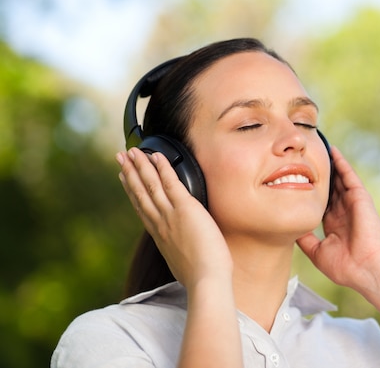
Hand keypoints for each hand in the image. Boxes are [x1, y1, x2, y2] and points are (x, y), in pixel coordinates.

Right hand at [116, 148, 232, 287]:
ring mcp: (170, 215)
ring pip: (151, 185)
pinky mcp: (185, 208)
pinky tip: (156, 155)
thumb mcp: (183, 264)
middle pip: (140, 193)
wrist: (205, 281)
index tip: (124, 178)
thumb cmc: (201, 277)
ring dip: (140, 166)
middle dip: (130, 173)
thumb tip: (184, 255)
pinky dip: (163, 168)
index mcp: (160, 236)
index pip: (142, 208)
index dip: (132, 191)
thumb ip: (180, 253)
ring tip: (131, 151)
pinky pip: (170, 183)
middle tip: (120, 157)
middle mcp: (160, 223)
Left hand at [297, 146, 379, 292]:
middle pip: (330, 187)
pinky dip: (342, 163)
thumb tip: (290, 228)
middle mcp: (344, 211)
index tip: (295, 180)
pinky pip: (349, 176)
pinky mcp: (361, 197)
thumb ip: (305, 239)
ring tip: (317, 147)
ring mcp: (353, 203)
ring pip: (339, 179)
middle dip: (319, 174)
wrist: (366, 268)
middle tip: (304, 158)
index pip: (321, 203)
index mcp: (334, 224)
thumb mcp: (317, 251)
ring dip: (330, 164)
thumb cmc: (345, 266)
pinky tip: (333, 151)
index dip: (311, 192)